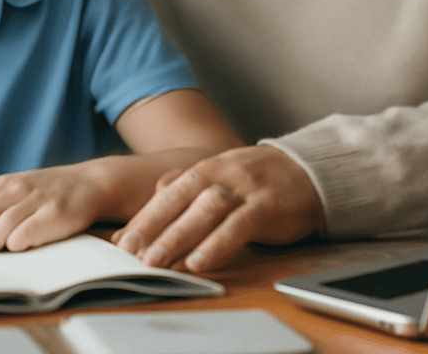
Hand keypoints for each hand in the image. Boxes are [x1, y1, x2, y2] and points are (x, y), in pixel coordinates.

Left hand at [0, 165, 103, 252]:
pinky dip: (17, 244)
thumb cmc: (44, 192)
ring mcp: (34, 201)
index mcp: (2, 184)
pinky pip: (23, 237)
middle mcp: (16, 189)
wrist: (88, 184)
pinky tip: (24, 242)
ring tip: (3, 243)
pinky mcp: (52, 215)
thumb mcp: (13, 191)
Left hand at [112, 144, 324, 271]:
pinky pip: (237, 226)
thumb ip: (189, 181)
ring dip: (177, 237)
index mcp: (206, 167)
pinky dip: (216, 245)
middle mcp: (220, 174)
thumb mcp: (220, 172)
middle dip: (151, 226)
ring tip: (155, 261)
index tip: (120, 239)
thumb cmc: (258, 178)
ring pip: (203, 213)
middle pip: (179, 200)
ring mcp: (243, 189)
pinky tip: (199, 261)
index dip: (143, 216)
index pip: (166, 193)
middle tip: (128, 251)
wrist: (307, 170)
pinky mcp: (266, 206)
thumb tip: (156, 191)